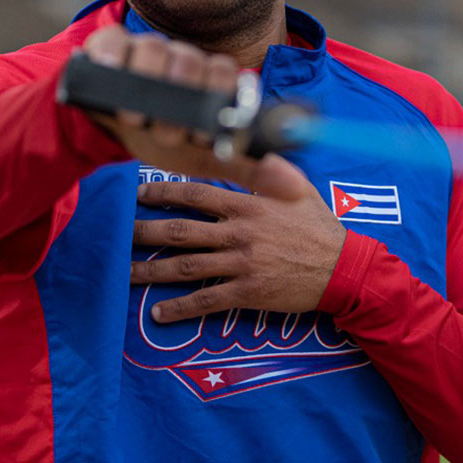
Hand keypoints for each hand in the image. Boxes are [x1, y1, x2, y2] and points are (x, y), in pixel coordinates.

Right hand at [80, 25, 252, 179]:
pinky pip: (112, 41)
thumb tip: (295, 189)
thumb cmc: (164, 139)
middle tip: (169, 134)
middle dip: (182, 97)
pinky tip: (111, 70)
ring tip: (136, 117)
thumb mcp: (206, 159)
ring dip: (148, 80)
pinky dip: (112, 54)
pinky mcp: (109, 48)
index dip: (218, 97)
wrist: (114, 134)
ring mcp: (144, 50)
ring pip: (155, 48)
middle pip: (191, 60)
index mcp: (206, 79)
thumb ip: (248, 171)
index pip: (224, 72)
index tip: (204, 135)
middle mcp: (179, 59)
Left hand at [131, 154, 347, 321]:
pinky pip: (205, 301)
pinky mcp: (246, 293)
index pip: (196, 195)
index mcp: (248, 206)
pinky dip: (178, 308)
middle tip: (121, 233)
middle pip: (181, 232)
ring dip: (151, 271)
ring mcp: (241, 265)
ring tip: (125, 272)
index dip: (164, 193)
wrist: (342, 269)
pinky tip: (156, 313)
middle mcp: (239, 234)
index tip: (140, 194)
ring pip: (185, 268)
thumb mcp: (300, 189)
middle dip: (146, 232)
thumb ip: (273, 169)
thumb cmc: (319, 227)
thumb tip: (255, 150)